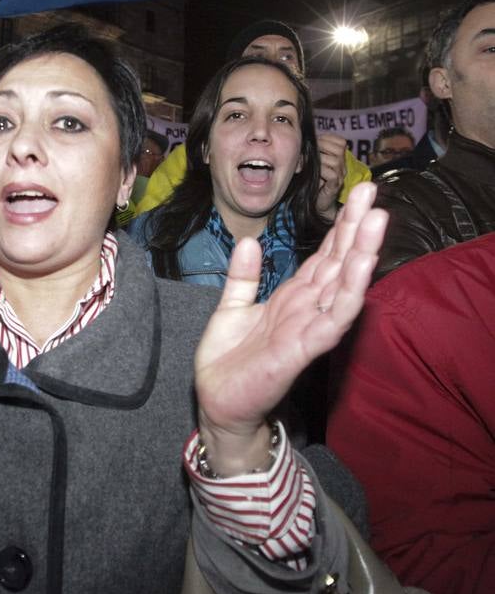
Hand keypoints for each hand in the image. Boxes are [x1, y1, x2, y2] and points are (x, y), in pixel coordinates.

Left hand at [194, 181, 386, 474]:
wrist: (216, 400)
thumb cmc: (229, 359)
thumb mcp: (231, 306)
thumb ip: (243, 276)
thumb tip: (248, 240)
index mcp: (293, 296)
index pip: (325, 255)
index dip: (341, 225)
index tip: (359, 193)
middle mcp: (307, 308)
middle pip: (339, 262)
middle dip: (357, 228)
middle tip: (374, 193)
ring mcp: (308, 328)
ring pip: (343, 287)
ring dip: (361, 255)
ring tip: (376, 221)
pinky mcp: (301, 351)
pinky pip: (331, 321)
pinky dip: (347, 296)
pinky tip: (360, 271)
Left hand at [316, 132, 347, 219]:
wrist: (316, 202)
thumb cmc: (312, 180)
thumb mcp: (312, 162)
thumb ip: (312, 150)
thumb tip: (303, 139)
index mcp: (339, 157)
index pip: (341, 141)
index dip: (327, 139)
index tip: (314, 142)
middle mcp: (343, 166)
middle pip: (339, 149)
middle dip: (322, 146)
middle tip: (309, 152)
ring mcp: (340, 176)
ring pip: (335, 161)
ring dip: (319, 159)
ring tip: (308, 162)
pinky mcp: (335, 186)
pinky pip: (332, 174)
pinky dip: (321, 171)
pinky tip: (313, 172)